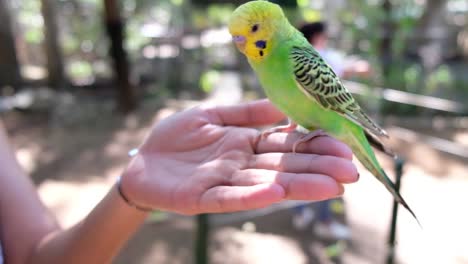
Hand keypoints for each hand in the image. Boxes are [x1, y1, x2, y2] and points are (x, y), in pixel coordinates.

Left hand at [120, 99, 357, 214]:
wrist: (143, 160)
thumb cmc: (177, 137)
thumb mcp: (212, 114)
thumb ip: (246, 113)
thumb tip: (282, 107)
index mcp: (246, 144)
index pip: (286, 144)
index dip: (313, 145)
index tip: (343, 146)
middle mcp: (242, 165)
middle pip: (285, 166)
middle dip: (318, 168)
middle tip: (352, 172)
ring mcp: (225, 183)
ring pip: (267, 184)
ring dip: (298, 185)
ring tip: (331, 186)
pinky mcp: (203, 199)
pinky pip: (232, 197)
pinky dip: (254, 196)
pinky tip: (277, 192)